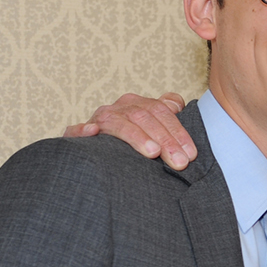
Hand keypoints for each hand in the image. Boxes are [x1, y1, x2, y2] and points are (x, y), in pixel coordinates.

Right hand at [62, 92, 196, 169]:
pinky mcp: (76, 134)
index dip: (178, 132)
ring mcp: (98, 119)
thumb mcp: (152, 127)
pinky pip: (76, 129)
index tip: (191, 154)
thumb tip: (177, 105)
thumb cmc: (134, 140)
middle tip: (179, 162)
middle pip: (144, 117)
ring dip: (136, 136)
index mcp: (137, 104)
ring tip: (152, 152)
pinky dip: (82, 130)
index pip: (161, 111)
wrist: (97, 152)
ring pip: (118, 122)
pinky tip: (93, 133)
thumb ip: (167, 115)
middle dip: (165, 140)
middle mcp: (119, 108)